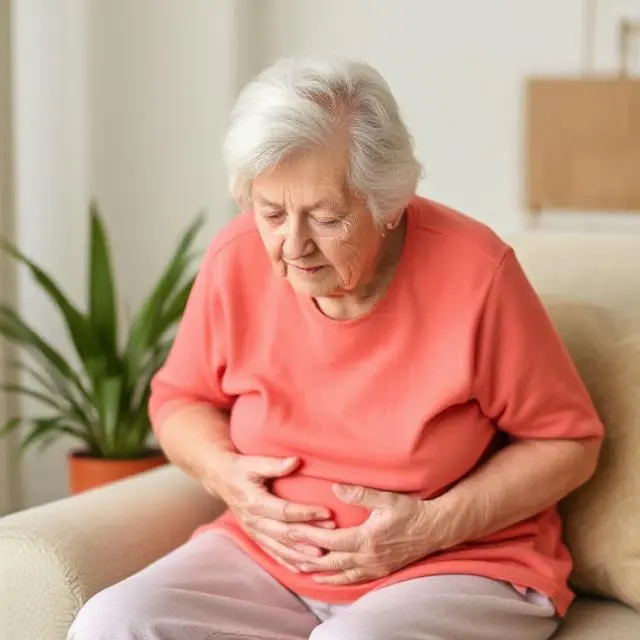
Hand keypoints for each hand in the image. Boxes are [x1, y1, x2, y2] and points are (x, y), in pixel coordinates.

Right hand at [205, 453, 333, 571]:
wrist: (221, 479)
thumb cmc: (240, 468)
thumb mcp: (254, 463)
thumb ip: (274, 464)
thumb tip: (296, 461)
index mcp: (254, 502)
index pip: (284, 511)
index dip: (306, 513)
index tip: (326, 512)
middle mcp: (254, 521)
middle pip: (285, 533)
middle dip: (309, 535)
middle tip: (331, 535)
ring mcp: (254, 531)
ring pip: (279, 548)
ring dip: (300, 554)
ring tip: (321, 557)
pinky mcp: (255, 536)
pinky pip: (272, 553)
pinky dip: (287, 562)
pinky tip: (302, 569)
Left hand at [285, 484, 441, 584]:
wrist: (436, 528)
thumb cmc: (412, 511)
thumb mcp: (386, 498)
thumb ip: (359, 494)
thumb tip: (335, 488)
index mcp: (368, 539)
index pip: (331, 541)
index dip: (311, 537)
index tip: (293, 531)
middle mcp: (369, 557)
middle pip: (332, 562)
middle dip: (309, 558)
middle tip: (288, 554)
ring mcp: (376, 567)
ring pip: (342, 575)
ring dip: (321, 574)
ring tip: (302, 571)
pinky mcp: (382, 571)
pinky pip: (356, 580)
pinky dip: (339, 580)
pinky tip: (330, 579)